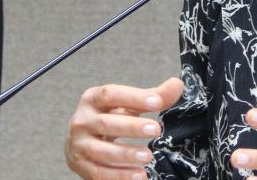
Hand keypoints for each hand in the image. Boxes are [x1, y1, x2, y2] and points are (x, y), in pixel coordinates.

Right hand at [65, 77, 183, 179]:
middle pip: (106, 123)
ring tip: (148, 156)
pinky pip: (99, 172)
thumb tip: (177, 85)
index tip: (157, 102)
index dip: (134, 97)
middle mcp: (82, 121)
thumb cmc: (110, 116)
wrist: (82, 140)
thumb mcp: (128, 103)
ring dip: (126, 154)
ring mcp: (79, 144)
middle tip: (156, 130)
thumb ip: (153, 95)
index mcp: (92, 99)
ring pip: (101, 151)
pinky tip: (139, 175)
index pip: (111, 94)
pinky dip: (119, 175)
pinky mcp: (80, 165)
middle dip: (132, 127)